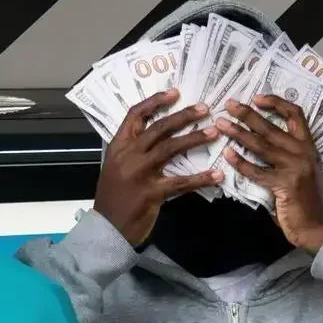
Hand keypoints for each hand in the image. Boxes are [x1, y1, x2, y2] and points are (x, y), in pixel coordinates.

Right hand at [94, 89, 224, 247]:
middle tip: (205, 109)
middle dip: (183, 116)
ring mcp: (140, 173)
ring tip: (214, 131)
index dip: (155, 101)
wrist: (106, 229)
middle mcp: (128, 155)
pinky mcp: (152, 193)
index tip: (175, 93)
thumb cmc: (113, 199)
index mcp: (118, 147)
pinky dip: (200, 178)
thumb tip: (158, 138)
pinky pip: (181, 182)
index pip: (135, 115)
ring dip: (195, 138)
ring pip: (171, 148)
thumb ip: (132, 152)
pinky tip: (216, 175)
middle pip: (159, 128)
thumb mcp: (116, 169)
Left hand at [216, 94, 322, 254]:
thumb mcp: (301, 171)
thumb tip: (258, 142)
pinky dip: (240, 162)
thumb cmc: (305, 201)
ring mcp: (294, 168)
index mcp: (308, 146)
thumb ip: (285, 156)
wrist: (314, 227)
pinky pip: (257, 171)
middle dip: (247, 114)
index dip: (276, 102)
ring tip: (221, 125)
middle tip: (229, 104)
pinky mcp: (283, 185)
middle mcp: (303, 152)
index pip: (295, 114)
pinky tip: (227, 154)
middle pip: (271, 126)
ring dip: (238, 133)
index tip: (257, 97)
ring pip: (261, 145)